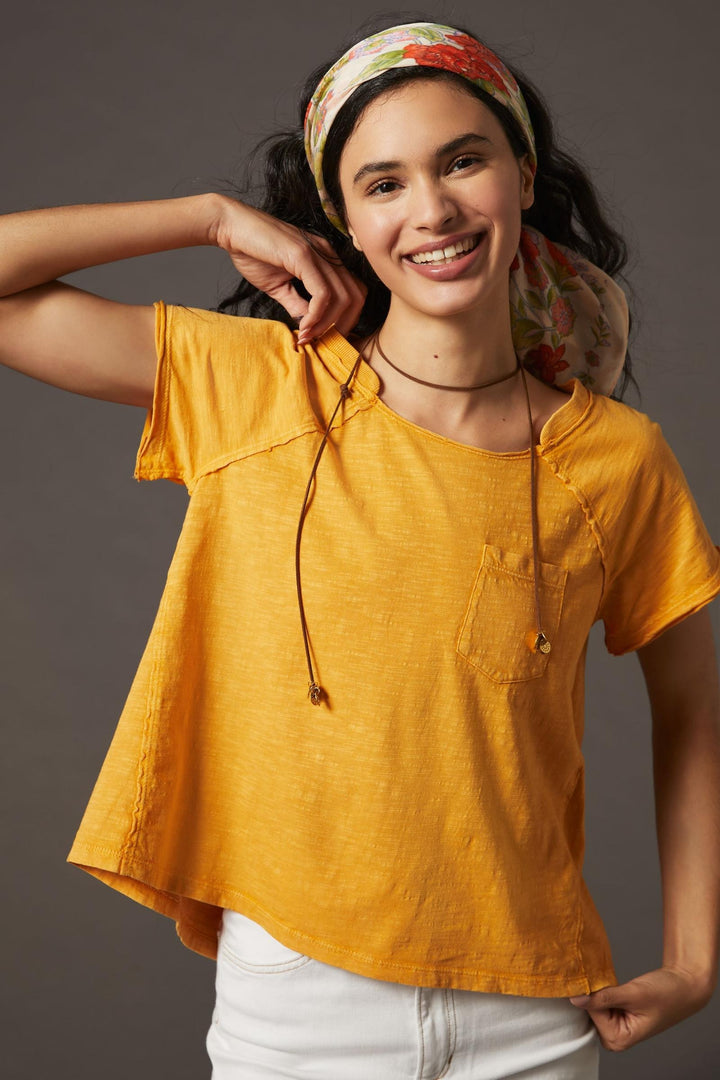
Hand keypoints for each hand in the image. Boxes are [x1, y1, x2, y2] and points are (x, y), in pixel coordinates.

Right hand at [212, 197, 365, 341]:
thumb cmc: (252, 253)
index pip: (352, 292)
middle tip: (324, 343)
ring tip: (309, 336)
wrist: (230, 227)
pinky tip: (303, 326)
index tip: (325, 337)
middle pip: (356, 296)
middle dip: (344, 326)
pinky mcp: (303, 255)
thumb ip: (297, 304)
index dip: (345, 319)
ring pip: (343, 297)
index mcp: (325, 259)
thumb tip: (309, 326)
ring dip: (328, 324)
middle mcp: (327, 254)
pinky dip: (316, 316)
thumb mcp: (279, 286)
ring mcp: (318, 252)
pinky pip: (322, 294)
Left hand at [569, 965, 714, 1050]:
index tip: (596, 977)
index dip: (593, 993)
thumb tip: (576, 999)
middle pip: (590, 1011)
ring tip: (612, 981)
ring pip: (593, 1004)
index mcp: (619, 1040)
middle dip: (594, 993)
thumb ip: (604, 998)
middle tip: (605, 978)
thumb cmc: (665, 994)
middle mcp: (615, 1038)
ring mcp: (615, 1027)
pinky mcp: (616, 1015)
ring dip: (598, 990)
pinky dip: (602, 990)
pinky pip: (600, 1001)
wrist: (683, 987)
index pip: (592, 1012)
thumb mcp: (633, 994)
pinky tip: (611, 983)